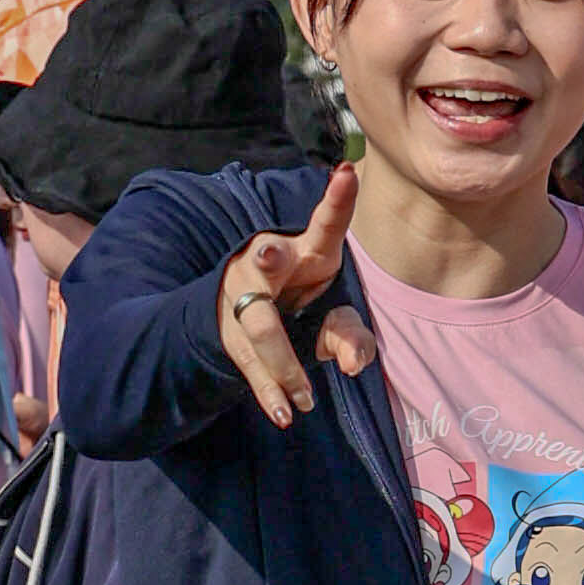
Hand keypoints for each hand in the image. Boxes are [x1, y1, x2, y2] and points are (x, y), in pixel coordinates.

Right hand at [215, 164, 367, 424]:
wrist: (241, 318)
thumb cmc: (300, 303)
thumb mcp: (332, 315)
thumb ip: (350, 335)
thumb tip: (356, 362)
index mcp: (304, 250)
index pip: (324, 224)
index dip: (336, 200)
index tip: (348, 172)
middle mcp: (266, 264)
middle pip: (267, 263)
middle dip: (268, 259)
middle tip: (268, 254)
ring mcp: (241, 295)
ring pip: (259, 327)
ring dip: (282, 365)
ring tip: (306, 400)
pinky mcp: (227, 329)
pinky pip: (246, 360)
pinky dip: (266, 389)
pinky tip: (283, 413)